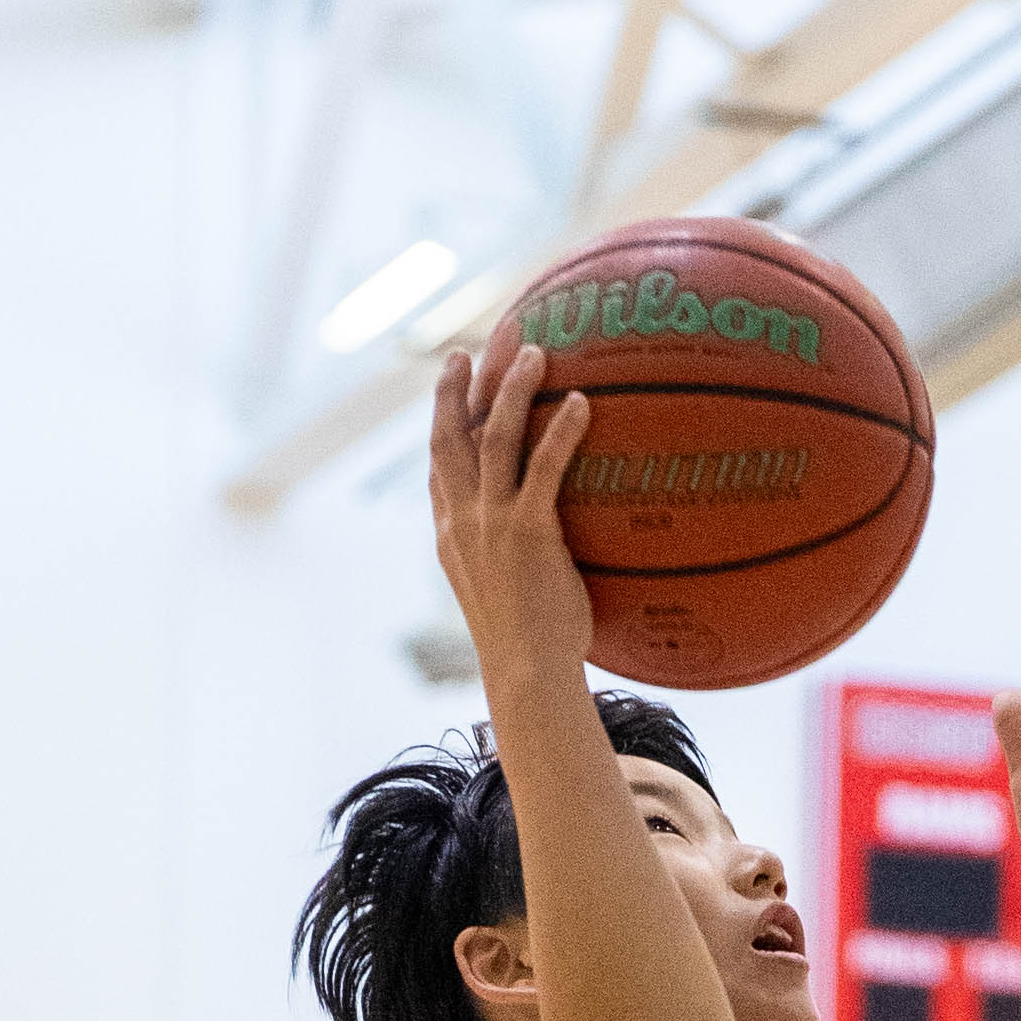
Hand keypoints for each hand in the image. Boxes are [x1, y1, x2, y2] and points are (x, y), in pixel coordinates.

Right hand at [430, 343, 594, 680]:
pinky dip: (562, 431)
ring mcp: (491, 524)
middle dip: (459, 385)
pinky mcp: (527, 533)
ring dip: (512, 389)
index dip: (442, 415)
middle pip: (451, 434)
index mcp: (450, 534)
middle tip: (473, 346)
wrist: (527, 673)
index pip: (438, 463)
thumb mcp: (503, 591)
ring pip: (494, 437)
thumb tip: (534, 539)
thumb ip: (506, 556)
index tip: (452, 377)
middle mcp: (462, 521)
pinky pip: (545, 468)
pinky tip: (582, 403)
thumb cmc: (528, 644)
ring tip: (535, 352)